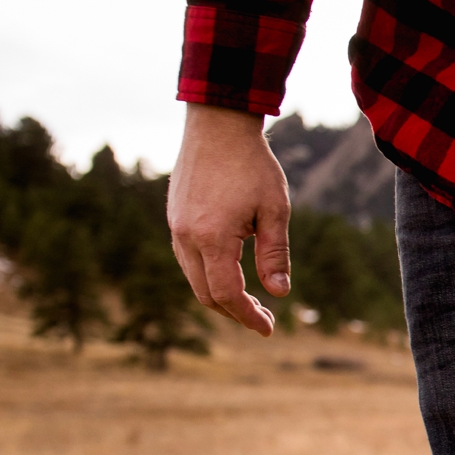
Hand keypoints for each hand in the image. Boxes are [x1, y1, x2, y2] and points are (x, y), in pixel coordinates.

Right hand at [167, 103, 291, 334]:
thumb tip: (279, 293)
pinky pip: (188, 259)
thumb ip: (275, 255)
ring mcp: (175, 226)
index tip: (269, 329)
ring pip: (193, 278)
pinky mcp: (174, 217)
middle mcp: (186, 236)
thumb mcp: (275, 211)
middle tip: (265, 319)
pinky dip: (208, 275)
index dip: (248, 316)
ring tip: (251, 301)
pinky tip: (232, 274)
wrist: (217, 125)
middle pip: (205, 293)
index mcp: (212, 237)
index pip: (226, 294)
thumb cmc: (252, 165)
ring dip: (220, 295)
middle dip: (234, 312)